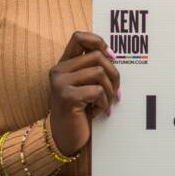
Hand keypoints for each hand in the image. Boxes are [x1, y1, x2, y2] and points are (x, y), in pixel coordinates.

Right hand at [47, 31, 121, 156]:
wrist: (63, 138)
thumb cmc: (80, 111)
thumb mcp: (86, 86)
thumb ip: (94, 69)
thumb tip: (114, 56)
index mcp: (64, 64)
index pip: (79, 37)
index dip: (99, 42)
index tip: (112, 57)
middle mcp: (59, 70)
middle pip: (98, 57)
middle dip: (114, 75)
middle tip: (115, 92)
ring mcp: (60, 83)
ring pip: (100, 73)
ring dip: (110, 92)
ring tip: (104, 104)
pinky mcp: (67, 97)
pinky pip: (98, 91)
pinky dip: (104, 103)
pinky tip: (97, 112)